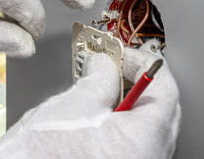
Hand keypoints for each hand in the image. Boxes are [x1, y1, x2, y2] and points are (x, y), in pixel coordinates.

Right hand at [0, 40, 180, 158]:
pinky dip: (122, 123)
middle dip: (137, 81)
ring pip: (147, 126)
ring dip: (129, 101)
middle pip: (159, 107)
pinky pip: (134, 142)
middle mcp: (149, 157)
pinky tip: (102, 114)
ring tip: (104, 88)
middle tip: (115, 67)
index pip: (164, 88)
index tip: (123, 54)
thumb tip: (107, 63)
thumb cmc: (39, 158)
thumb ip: (99, 77)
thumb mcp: (73, 105)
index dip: (142, 63)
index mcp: (144, 140)